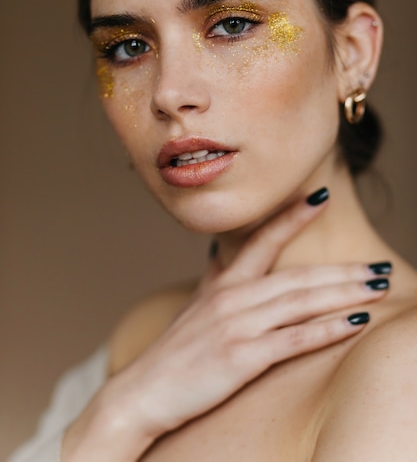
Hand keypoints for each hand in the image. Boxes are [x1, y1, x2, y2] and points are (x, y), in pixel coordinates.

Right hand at [63, 189, 389, 460]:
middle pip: (296, 276)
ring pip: (300, 301)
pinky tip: (355, 322)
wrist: (142, 392)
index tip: (321, 196)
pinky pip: (293, 339)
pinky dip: (327, 329)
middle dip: (342, 270)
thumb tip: (220, 253)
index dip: (292, 216)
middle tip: (378, 266)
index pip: (261, 240)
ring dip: (343, 293)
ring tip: (377, 286)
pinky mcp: (241, 357)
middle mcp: (231, 297)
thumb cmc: (174, 352)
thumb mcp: (194, 307)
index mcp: (222, 284)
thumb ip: (213, 278)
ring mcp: (237, 325)